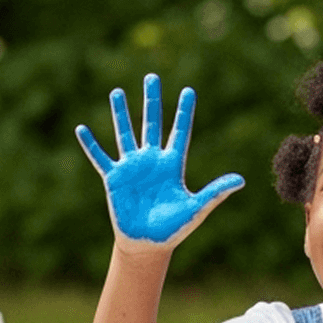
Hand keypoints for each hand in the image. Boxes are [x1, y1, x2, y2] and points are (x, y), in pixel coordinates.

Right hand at [75, 73, 243, 252]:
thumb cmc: (173, 229)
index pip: (179, 132)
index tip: (188, 90)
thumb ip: (215, 192)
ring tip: (117, 92)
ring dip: (121, 113)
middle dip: (152, 101)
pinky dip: (91, 145)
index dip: (184, 112)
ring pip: (125, 133)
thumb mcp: (196, 209)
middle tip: (152, 76)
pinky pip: (100, 157)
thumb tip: (241, 181)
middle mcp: (152, 161)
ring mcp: (132, 167)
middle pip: (152, 124)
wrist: (148, 245)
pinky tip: (81, 128)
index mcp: (172, 165)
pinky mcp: (114, 178)